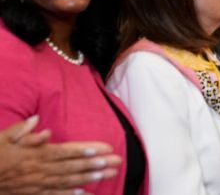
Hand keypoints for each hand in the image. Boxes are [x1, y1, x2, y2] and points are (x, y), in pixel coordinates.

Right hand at [0, 116, 121, 194]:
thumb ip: (21, 131)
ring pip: (68, 181)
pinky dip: (70, 194)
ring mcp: (37, 184)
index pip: (65, 151)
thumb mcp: (1, 138)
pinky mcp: (32, 193)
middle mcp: (39, 170)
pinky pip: (54, 194)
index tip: (104, 148)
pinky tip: (86, 193)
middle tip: (116, 162)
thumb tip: (39, 123)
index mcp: (33, 155)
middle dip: (96, 164)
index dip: (85, 150)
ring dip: (89, 178)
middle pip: (72, 166)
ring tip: (108, 174)